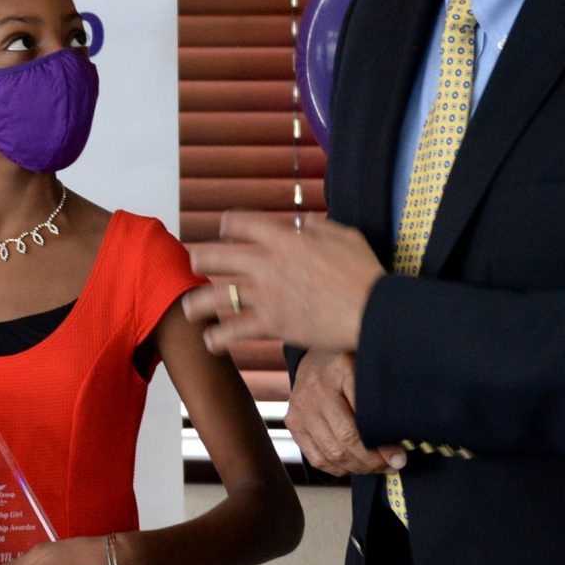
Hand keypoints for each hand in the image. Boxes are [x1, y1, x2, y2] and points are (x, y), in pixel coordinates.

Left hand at [183, 211, 385, 353]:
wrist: (374, 311)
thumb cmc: (365, 272)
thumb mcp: (345, 236)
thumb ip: (319, 226)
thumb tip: (304, 222)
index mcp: (284, 239)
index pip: (239, 223)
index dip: (227, 224)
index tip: (224, 230)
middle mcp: (267, 263)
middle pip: (215, 255)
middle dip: (200, 257)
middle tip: (195, 262)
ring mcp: (266, 295)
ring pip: (216, 295)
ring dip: (198, 302)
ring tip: (190, 309)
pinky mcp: (271, 324)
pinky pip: (234, 331)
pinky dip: (218, 338)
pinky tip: (210, 341)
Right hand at [286, 350, 404, 476]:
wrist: (316, 358)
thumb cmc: (351, 367)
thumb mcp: (369, 371)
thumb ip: (383, 398)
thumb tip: (403, 439)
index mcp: (340, 370)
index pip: (364, 417)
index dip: (384, 445)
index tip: (400, 458)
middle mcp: (316, 389)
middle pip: (346, 439)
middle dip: (373, 461)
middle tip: (392, 466)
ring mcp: (300, 407)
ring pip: (331, 453)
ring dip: (357, 467)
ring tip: (375, 468)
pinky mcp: (293, 422)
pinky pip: (315, 457)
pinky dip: (337, 468)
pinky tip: (353, 466)